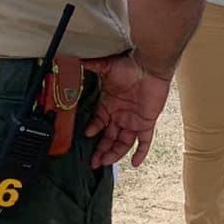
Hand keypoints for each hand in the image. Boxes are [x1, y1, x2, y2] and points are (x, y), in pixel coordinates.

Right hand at [83, 52, 171, 167]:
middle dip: (100, 151)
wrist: (150, 66)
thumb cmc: (129, 65)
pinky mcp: (147, 123)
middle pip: (108, 138)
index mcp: (109, 106)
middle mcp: (120, 115)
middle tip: (92, 162)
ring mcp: (134, 120)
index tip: (87, 135)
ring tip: (105, 162)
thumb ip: (90, 66)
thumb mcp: (106, 67)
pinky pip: (145, 142)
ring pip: (123, 143)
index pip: (98, 124)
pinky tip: (135, 164)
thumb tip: (73, 59)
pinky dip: (141, 153)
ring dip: (114, 154)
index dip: (93, 131)